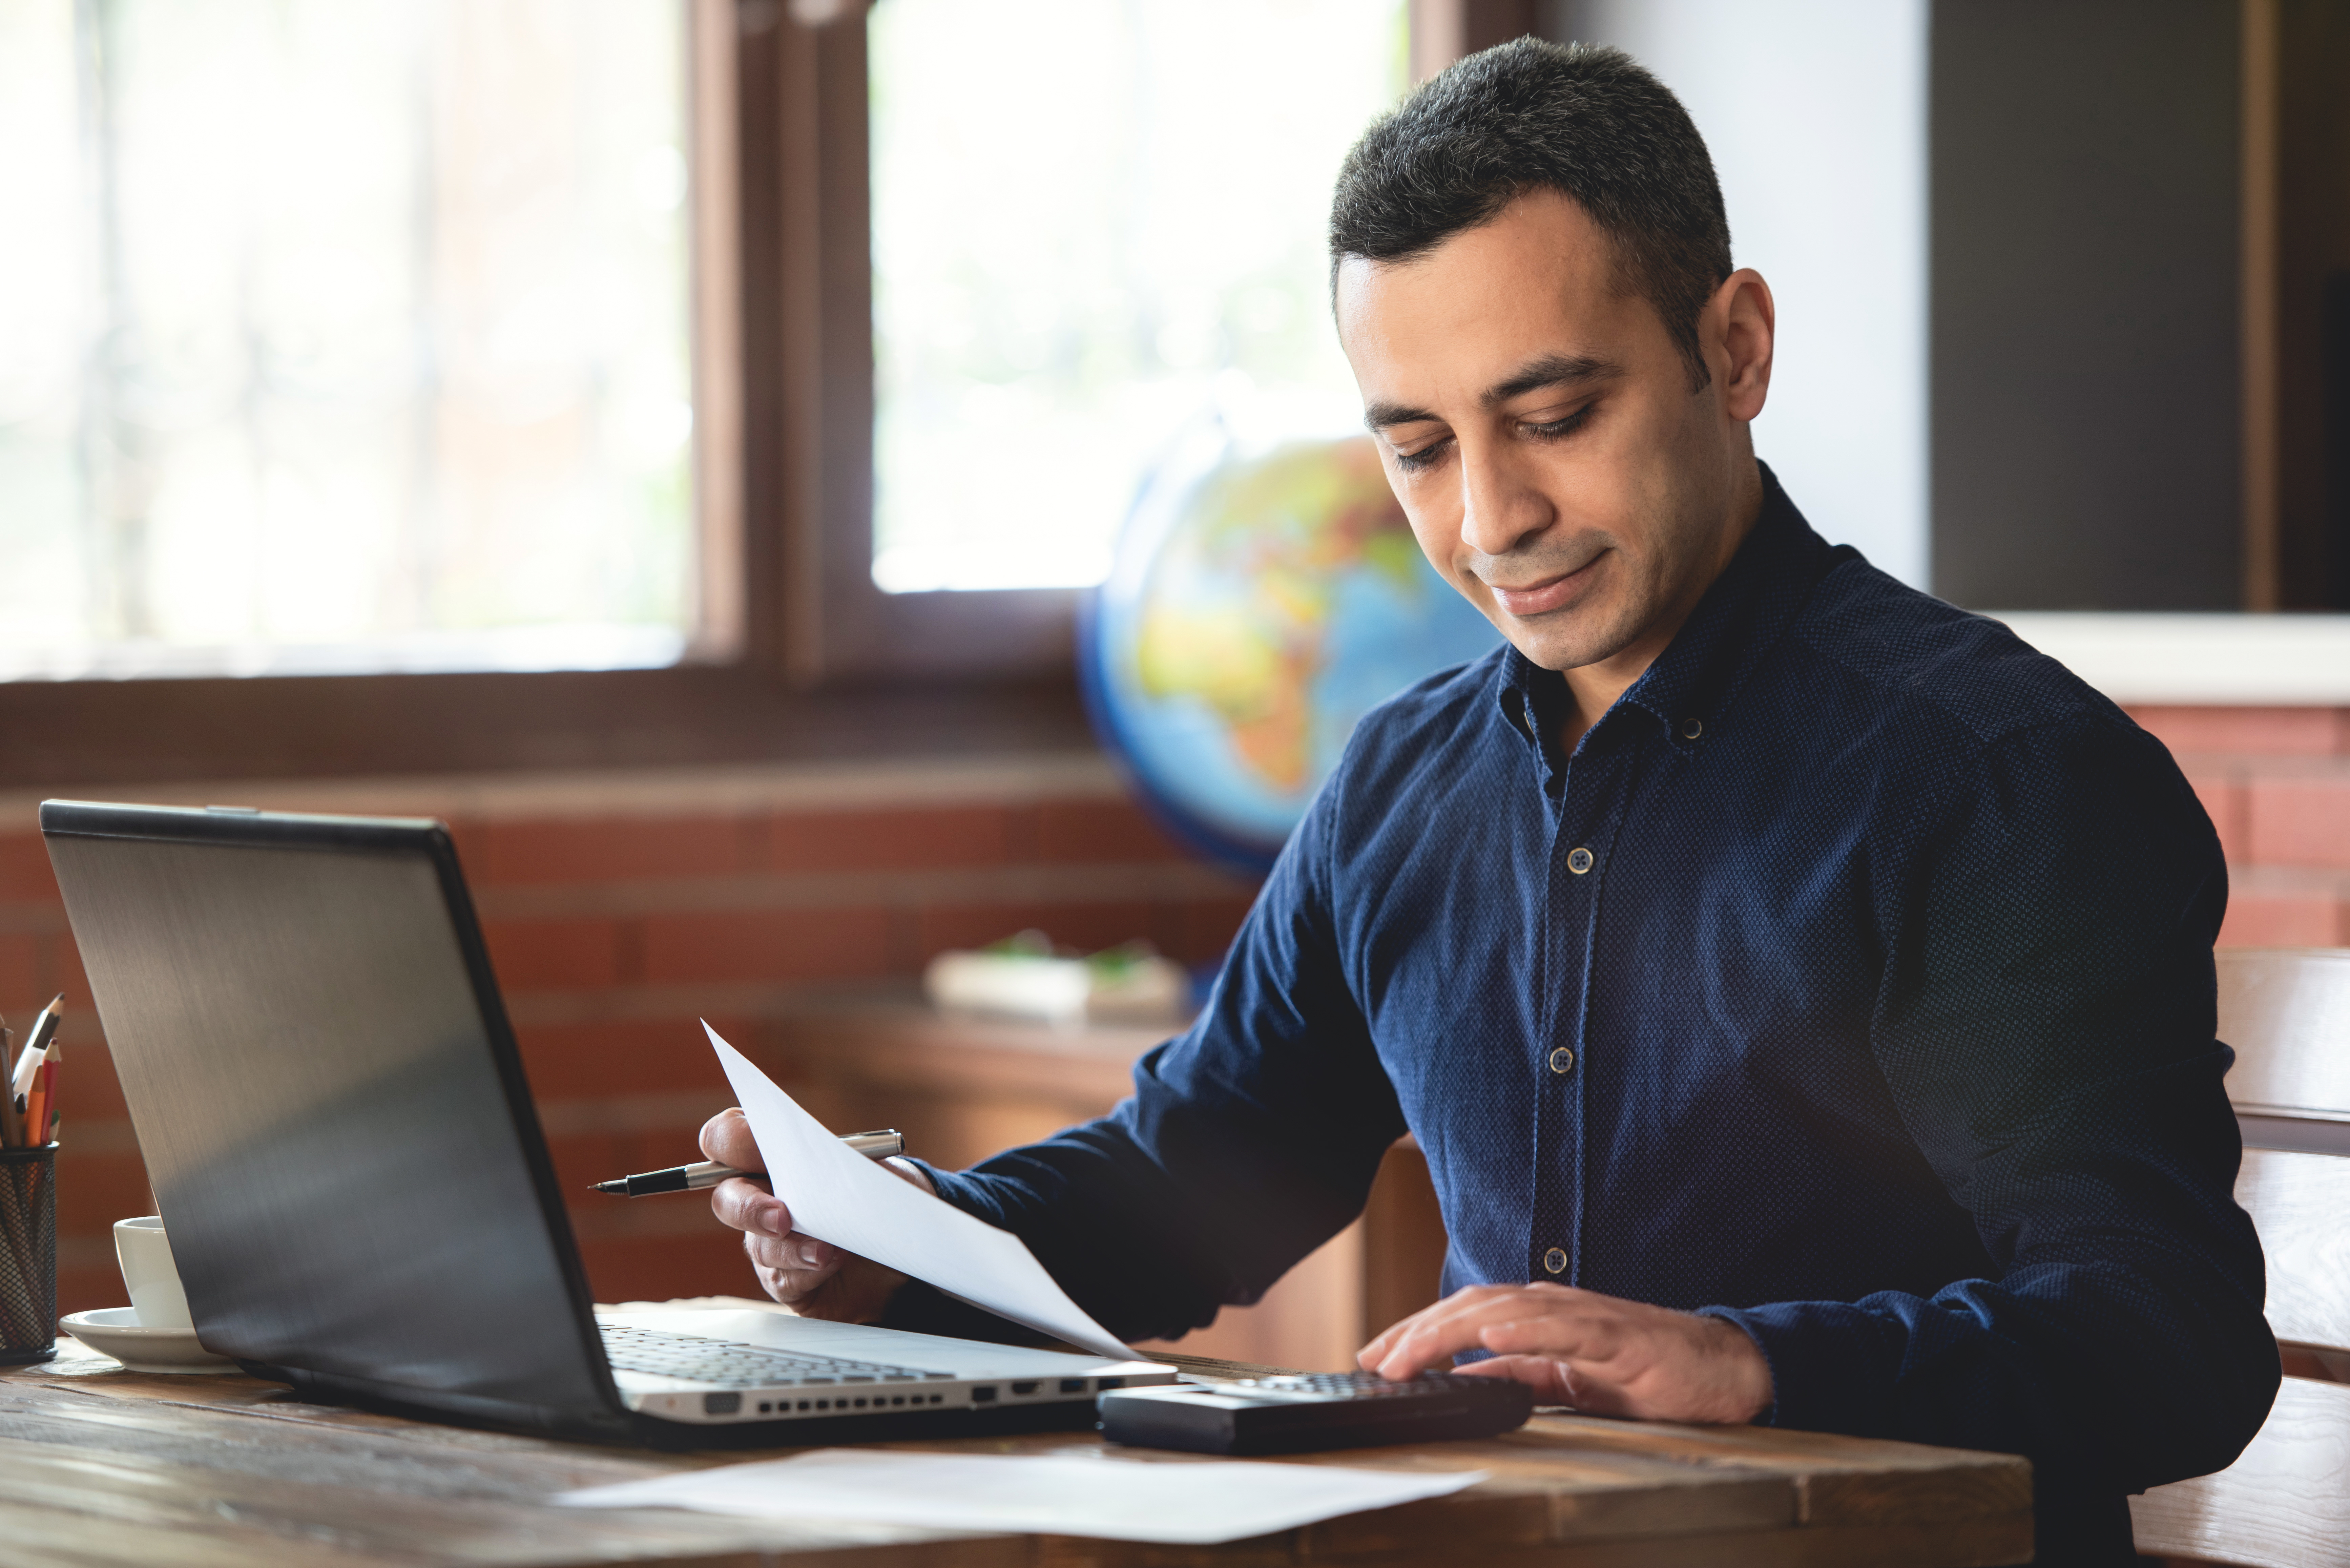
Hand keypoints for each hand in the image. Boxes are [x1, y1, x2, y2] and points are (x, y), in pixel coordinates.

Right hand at [698, 1107, 933, 1320]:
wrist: (905, 1246)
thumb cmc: (882, 1194)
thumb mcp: (875, 1167)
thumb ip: (850, 1157)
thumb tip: (832, 1163)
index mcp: (774, 1155)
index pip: (727, 1137)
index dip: (732, 1141)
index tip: (760, 1152)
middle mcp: (762, 1196)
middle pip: (726, 1199)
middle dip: (748, 1208)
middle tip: (782, 1217)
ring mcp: (769, 1240)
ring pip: (758, 1245)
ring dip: (791, 1248)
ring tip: (827, 1249)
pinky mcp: (785, 1278)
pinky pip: (781, 1278)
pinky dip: (807, 1270)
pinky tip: (833, 1262)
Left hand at [1359, 1282, 1772, 1423]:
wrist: (1721, 1369)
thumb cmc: (1647, 1372)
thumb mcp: (1568, 1379)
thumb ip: (1521, 1374)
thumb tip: (1470, 1377)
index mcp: (1541, 1317)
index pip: (1464, 1316)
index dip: (1416, 1332)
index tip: (1375, 1356)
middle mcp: (1555, 1307)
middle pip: (1471, 1307)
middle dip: (1417, 1332)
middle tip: (1374, 1357)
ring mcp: (1586, 1317)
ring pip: (1506, 1311)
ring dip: (1452, 1330)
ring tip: (1410, 1352)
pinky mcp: (1618, 1337)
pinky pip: (1565, 1329)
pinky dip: (1525, 1329)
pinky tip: (1492, 1336)